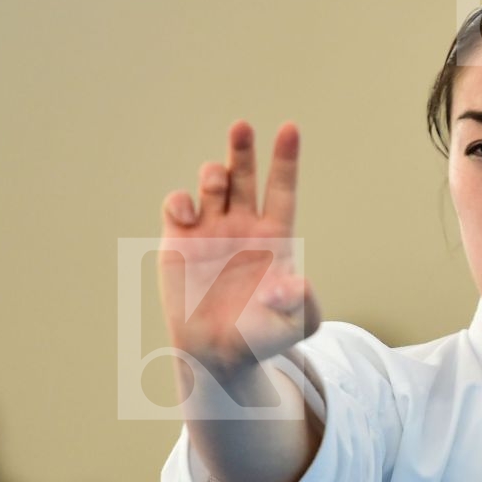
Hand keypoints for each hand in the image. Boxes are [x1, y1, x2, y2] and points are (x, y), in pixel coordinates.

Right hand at [160, 120, 319, 381]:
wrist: (219, 354)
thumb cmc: (263, 338)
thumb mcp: (297, 325)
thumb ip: (304, 303)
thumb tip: (290, 283)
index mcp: (275, 236)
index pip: (282, 188)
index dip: (286, 159)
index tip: (290, 128)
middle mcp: (243, 225)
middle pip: (245, 175)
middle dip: (243, 150)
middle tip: (241, 127)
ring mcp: (211, 229)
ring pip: (213, 183)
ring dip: (215, 174)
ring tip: (216, 184)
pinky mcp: (180, 240)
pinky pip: (178, 205)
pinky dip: (180, 200)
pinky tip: (187, 212)